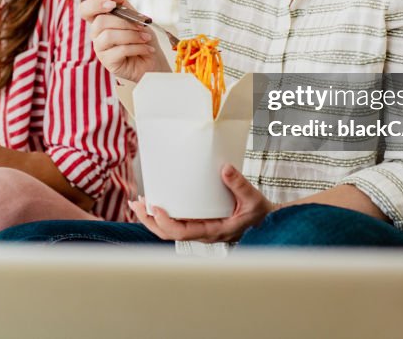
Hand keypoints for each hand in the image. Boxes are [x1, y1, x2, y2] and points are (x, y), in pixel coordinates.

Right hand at [79, 0, 170, 83]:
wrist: (153, 61)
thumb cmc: (143, 38)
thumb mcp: (135, 16)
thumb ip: (120, 2)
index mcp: (101, 21)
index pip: (85, 10)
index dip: (94, 5)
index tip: (111, 4)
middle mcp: (97, 35)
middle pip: (100, 22)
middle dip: (125, 22)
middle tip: (141, 26)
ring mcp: (101, 49)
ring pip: (109, 36)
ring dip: (132, 35)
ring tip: (146, 38)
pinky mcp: (108, 63)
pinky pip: (119, 50)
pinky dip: (137, 47)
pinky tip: (146, 49)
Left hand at [128, 164, 275, 243]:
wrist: (266, 222)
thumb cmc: (260, 214)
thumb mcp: (252, 198)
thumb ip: (239, 184)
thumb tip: (224, 168)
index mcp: (213, 231)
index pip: (181, 233)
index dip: (164, 222)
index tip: (154, 207)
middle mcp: (202, 232)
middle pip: (168, 233)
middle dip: (149, 220)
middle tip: (136, 203)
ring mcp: (200, 228)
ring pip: (169, 230)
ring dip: (151, 217)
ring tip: (139, 202)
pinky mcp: (200, 221)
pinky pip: (177, 221)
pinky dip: (162, 214)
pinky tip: (156, 202)